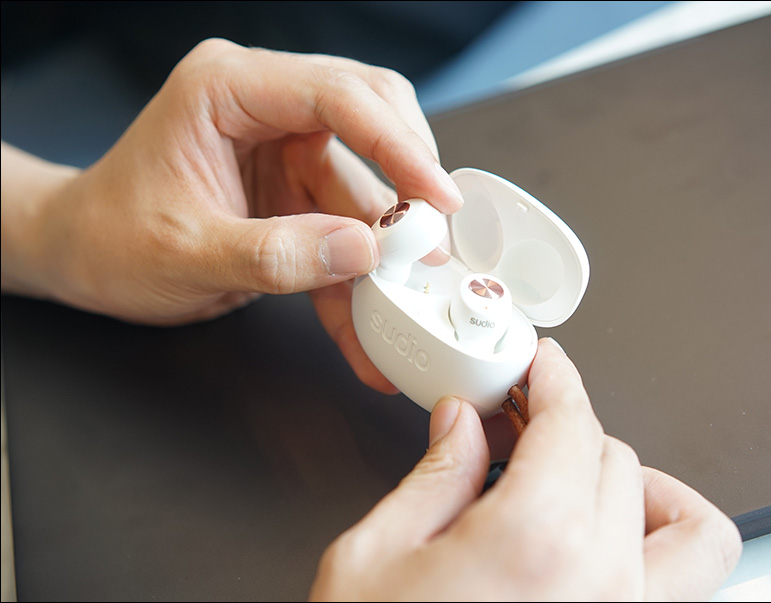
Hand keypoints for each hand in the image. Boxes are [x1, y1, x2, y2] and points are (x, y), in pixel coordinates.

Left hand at [0, 39, 462, 392]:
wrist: (85, 258)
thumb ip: (274, 254)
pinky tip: (367, 324)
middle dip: (408, 183)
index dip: (398, 143)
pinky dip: (358, 277)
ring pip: (364, 188)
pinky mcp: (293, 192)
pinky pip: (344, 229)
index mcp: (228, 89)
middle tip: (433, 243)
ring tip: (405, 302)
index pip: (337, 95)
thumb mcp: (186, 253)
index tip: (436, 197)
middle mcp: (265, 109)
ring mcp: (284, 151)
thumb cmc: (111, 238)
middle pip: (371, 121)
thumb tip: (362, 252)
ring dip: (386, 249)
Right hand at [310, 339, 742, 600]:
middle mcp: (600, 585)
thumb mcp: (374, 557)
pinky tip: (609, 537)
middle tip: (523, 422)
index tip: (545, 364)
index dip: (556, 379)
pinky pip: (685, 585)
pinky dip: (664, 544)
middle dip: (569, 425)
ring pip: (686, 524)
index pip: (572, 423)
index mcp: (533, 541)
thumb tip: (460, 423)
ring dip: (643, 484)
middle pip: (617, 458)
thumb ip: (433, 476)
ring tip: (587, 475)